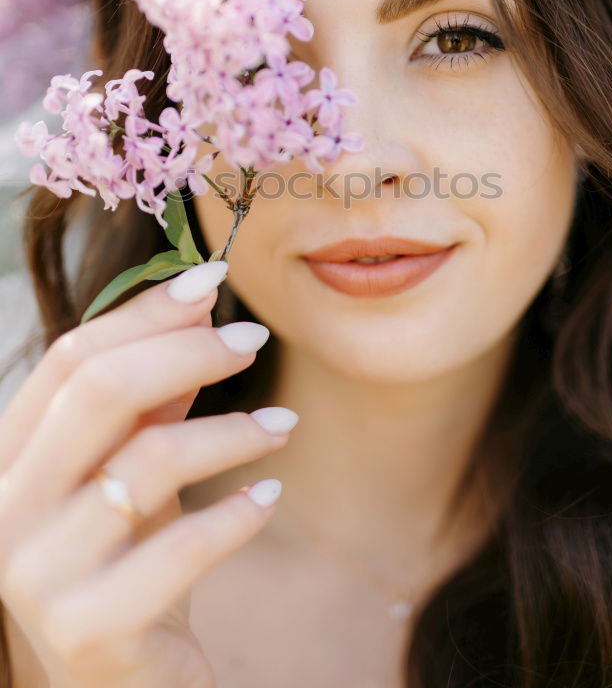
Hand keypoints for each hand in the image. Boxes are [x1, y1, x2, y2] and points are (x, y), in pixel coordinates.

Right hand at [0, 262, 294, 686]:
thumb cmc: (130, 564)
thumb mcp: (133, 473)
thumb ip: (152, 399)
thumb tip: (196, 307)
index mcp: (7, 461)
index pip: (69, 359)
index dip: (145, 313)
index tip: (213, 282)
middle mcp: (5, 512)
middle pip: (98, 390)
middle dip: (188, 350)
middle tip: (253, 339)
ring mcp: (38, 576)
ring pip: (149, 459)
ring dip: (231, 431)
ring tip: (282, 425)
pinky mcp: (91, 630)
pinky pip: (183, 546)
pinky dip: (238, 513)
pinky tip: (269, 494)